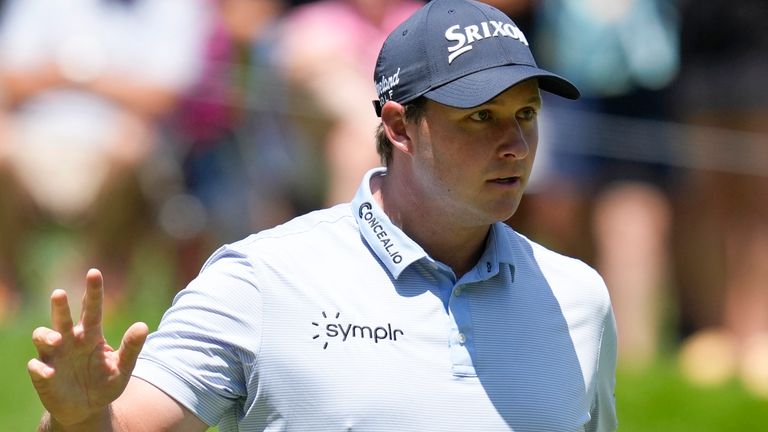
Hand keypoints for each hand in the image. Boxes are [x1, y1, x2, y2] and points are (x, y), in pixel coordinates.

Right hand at [28, 269, 148, 425]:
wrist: (88, 408)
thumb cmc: (105, 383)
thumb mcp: (123, 368)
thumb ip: (131, 348)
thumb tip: (143, 326)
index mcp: (91, 335)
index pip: (92, 309)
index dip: (93, 291)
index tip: (94, 272)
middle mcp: (70, 340)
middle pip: (62, 318)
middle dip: (60, 306)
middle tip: (59, 293)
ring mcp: (54, 356)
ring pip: (42, 336)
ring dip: (46, 336)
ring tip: (57, 340)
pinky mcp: (43, 374)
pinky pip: (37, 366)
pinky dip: (41, 368)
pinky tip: (49, 372)